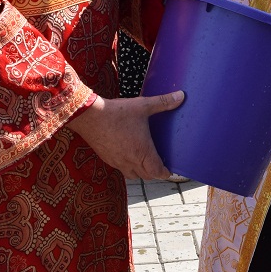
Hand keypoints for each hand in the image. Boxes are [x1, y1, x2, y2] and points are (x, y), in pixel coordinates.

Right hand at [68, 91, 183, 179]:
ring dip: (141, 172)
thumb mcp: (143, 105)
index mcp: (142, 151)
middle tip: (160, 165)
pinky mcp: (106, 159)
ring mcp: (117, 162)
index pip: (156, 171)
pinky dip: (128, 167)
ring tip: (145, 162)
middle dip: (154, 173)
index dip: (165, 173)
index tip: (170, 171)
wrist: (89, 117)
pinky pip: (120, 169)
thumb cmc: (117, 112)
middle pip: (146, 176)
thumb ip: (163, 102)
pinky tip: (128, 156)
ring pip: (132, 175)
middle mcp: (130, 160)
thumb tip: (181, 95)